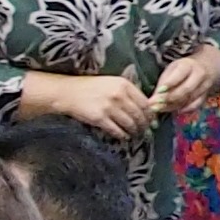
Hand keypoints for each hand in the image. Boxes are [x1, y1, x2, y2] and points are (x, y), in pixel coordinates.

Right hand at [19, 69, 154, 142]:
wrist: (68, 92)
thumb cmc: (90, 87)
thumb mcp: (111, 83)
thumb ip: (128, 92)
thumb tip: (146, 107)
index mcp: (124, 84)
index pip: (144, 102)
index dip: (150, 114)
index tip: (151, 119)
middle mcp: (118, 95)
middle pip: (139, 114)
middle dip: (143, 125)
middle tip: (144, 130)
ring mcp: (109, 107)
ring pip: (129, 124)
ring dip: (134, 131)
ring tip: (134, 134)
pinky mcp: (99, 118)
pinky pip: (116, 130)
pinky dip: (122, 135)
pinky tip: (123, 136)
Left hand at [152, 45, 219, 116]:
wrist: (207, 66)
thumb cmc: (184, 68)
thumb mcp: (172, 69)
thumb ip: (163, 82)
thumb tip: (153, 99)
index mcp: (188, 65)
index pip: (179, 74)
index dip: (169, 84)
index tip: (158, 91)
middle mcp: (199, 75)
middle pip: (186, 89)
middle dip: (169, 98)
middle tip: (155, 105)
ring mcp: (205, 86)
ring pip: (190, 99)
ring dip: (174, 106)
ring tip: (160, 109)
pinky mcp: (206, 95)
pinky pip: (196, 105)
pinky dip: (185, 109)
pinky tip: (175, 111)